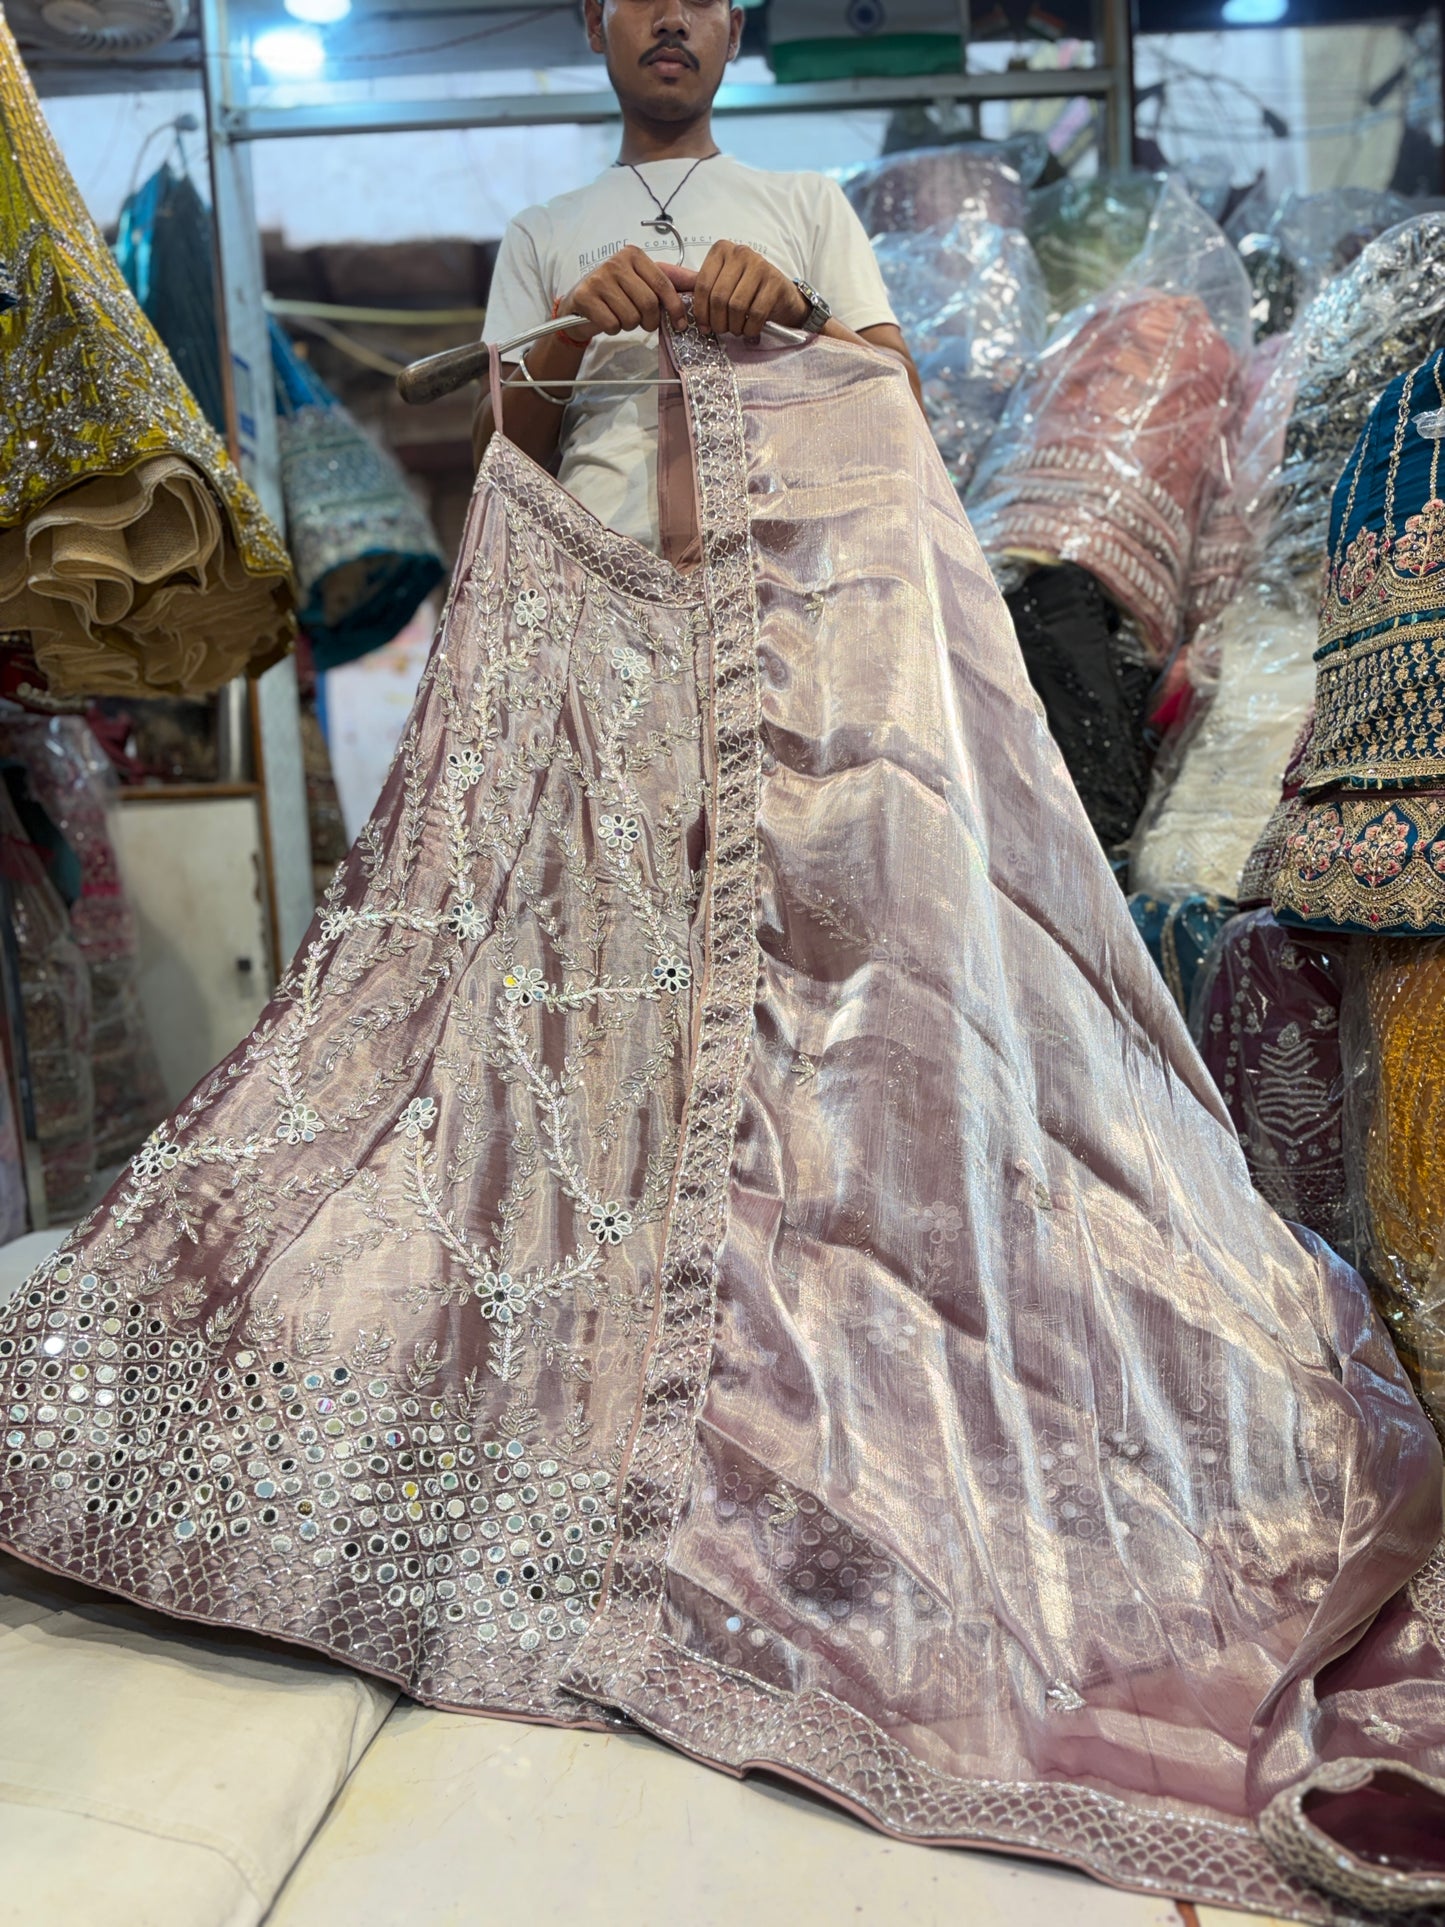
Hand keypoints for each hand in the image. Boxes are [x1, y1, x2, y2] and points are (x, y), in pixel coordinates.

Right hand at [558, 244, 688, 340]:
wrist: (579, 304)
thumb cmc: (616, 293)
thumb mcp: (643, 281)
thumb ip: (671, 280)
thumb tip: (700, 281)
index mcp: (633, 254)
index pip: (663, 284)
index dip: (675, 308)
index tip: (681, 324)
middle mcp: (616, 262)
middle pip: (649, 303)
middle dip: (649, 320)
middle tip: (642, 320)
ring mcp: (599, 278)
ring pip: (631, 317)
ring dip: (629, 325)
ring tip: (620, 315)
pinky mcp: (585, 296)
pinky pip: (613, 324)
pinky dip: (613, 328)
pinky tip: (606, 319)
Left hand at [687, 241, 810, 338]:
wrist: (782, 295)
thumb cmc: (748, 291)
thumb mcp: (723, 283)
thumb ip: (703, 289)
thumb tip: (686, 306)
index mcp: (721, 250)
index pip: (702, 284)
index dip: (700, 311)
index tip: (704, 326)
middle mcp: (740, 252)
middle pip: (719, 297)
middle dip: (718, 321)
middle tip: (722, 330)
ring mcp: (760, 265)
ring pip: (736, 306)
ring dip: (734, 326)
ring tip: (737, 329)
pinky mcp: (775, 282)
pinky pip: (756, 314)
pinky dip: (750, 329)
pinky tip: (750, 330)